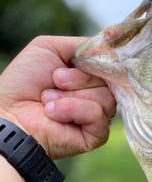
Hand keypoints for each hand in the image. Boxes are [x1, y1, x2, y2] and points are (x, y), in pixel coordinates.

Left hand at [0, 36, 115, 159]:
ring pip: (105, 97)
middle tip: (54, 82)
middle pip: (108, 80)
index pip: (109, 64)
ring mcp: (99, 116)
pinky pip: (97, 114)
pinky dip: (72, 110)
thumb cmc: (24, 82)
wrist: (11, 112)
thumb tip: (109, 48)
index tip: (72, 62)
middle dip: (77, 79)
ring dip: (71, 95)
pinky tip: (54, 114)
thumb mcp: (49, 48)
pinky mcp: (97, 135)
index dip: (95, 61)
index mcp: (89, 76)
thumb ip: (81, 45)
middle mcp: (98, 95)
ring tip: (49, 101)